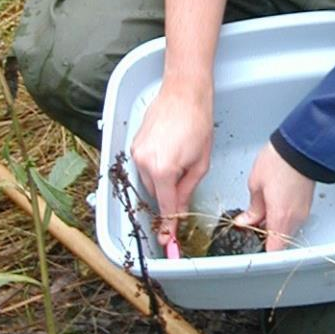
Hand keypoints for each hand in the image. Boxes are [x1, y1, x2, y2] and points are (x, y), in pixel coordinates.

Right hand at [131, 84, 212, 246]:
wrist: (184, 93)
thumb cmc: (198, 123)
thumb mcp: (200, 163)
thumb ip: (187, 189)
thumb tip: (178, 209)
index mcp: (163, 170)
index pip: (165, 206)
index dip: (168, 225)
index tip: (167, 241)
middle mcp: (143, 163)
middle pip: (156, 194)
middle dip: (170, 193)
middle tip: (187, 178)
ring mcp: (135, 152)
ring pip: (149, 180)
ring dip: (163, 178)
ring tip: (181, 156)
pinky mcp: (133, 143)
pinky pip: (144, 166)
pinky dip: (156, 166)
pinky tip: (171, 151)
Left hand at [236, 143, 314, 250]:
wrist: (300, 147)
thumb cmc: (279, 160)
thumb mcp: (256, 184)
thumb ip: (252, 208)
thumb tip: (246, 220)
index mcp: (280, 216)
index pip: (274, 249)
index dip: (261, 250)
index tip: (250, 242)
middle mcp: (295, 218)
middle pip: (280, 241)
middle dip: (266, 237)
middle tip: (252, 225)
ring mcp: (303, 212)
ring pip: (287, 231)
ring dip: (274, 227)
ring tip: (262, 211)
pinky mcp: (307, 204)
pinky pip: (293, 220)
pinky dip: (283, 218)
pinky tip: (274, 205)